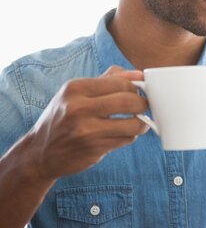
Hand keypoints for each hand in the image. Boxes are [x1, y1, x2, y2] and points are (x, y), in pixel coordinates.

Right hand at [25, 66, 148, 180]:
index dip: (136, 87)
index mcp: (75, 88)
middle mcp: (78, 108)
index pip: (121, 83)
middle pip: (130, 101)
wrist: (40, 153)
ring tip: (138, 121)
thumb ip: (109, 80)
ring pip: (133, 124)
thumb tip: (139, 75)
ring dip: (141, 123)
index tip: (139, 92)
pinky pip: (126, 139)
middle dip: (143, 104)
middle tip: (143, 106)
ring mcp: (86, 130)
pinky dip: (130, 136)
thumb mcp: (77, 93)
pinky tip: (123, 133)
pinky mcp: (93, 149)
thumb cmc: (64, 117)